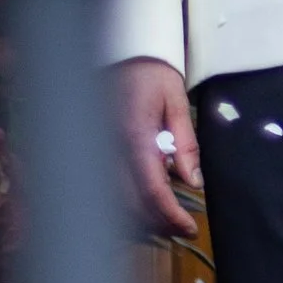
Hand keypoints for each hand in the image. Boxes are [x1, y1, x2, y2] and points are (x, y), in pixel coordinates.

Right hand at [111, 57, 202, 243]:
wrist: (119, 53)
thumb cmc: (152, 75)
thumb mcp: (177, 103)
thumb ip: (185, 144)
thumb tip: (193, 182)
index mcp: (133, 136)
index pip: (151, 189)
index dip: (170, 214)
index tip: (189, 228)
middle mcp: (108, 148)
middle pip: (129, 202)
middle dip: (157, 221)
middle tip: (182, 227)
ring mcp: (96, 151)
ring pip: (113, 199)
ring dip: (140, 216)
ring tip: (167, 219)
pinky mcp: (90, 151)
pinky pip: (104, 185)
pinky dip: (124, 201)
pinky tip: (144, 202)